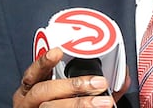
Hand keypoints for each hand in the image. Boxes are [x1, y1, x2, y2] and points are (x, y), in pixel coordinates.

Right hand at [13, 47, 130, 106]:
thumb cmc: (59, 105)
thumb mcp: (70, 93)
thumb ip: (92, 85)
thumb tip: (123, 77)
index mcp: (32, 89)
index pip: (33, 73)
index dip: (44, 61)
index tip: (58, 51)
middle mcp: (28, 102)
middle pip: (45, 90)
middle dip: (74, 85)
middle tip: (100, 82)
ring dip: (80, 103)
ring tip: (104, 103)